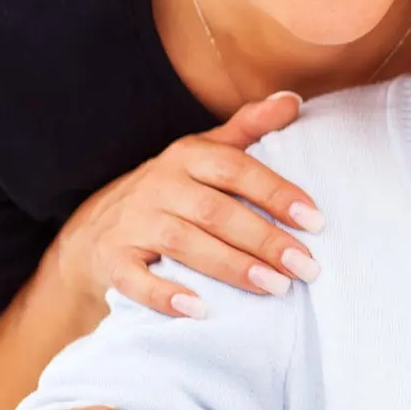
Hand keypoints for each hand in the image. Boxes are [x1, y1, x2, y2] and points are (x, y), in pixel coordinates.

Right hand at [54, 92, 319, 319]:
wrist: (94, 229)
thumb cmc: (170, 190)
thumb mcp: (204, 152)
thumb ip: (249, 128)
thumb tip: (293, 99)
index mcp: (186, 157)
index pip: (235, 169)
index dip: (276, 193)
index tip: (316, 221)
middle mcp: (158, 186)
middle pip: (216, 211)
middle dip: (265, 240)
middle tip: (306, 267)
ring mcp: (132, 223)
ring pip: (183, 244)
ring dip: (232, 267)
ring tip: (275, 287)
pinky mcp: (112, 260)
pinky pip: (136, 279)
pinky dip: (166, 295)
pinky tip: (200, 310)